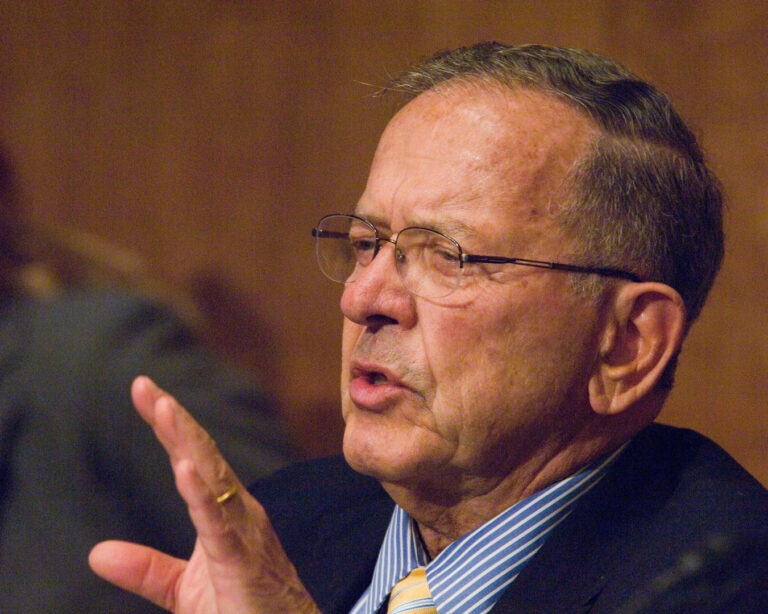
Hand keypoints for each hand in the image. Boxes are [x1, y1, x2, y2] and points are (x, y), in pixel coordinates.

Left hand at [89, 376, 319, 613]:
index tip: (144, 391)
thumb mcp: (183, 590)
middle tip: (146, 386)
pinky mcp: (243, 559)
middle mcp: (238, 512)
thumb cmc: (244, 612)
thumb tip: (97, 553)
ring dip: (187, 442)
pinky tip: (184, 469)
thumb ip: (145, 568)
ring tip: (164, 409)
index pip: (192, 461)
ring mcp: (244, 531)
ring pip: (213, 478)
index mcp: (225, 513)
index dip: (168, 427)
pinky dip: (201, 493)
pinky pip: (219, 522)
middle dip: (174, 420)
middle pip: (203, 456)